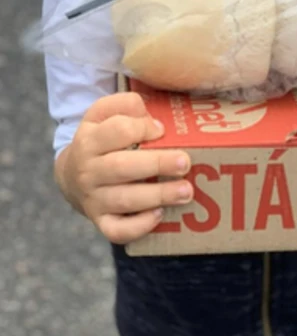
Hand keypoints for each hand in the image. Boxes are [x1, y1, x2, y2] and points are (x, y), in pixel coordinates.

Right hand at [56, 92, 192, 244]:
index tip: (161, 129)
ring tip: (186, 191)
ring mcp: (93, 199)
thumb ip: (126, 105)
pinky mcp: (100, 222)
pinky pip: (117, 230)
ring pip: (124, 200)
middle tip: (185, 163)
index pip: (117, 131)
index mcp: (89, 139)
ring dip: (158, 196)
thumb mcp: (104, 113)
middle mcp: (88, 171)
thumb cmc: (101, 138)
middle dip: (157, 164)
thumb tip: (154, 122)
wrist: (72, 175)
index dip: (142, 128)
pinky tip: (159, 215)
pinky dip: (138, 226)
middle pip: (122, 167)